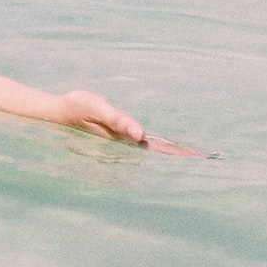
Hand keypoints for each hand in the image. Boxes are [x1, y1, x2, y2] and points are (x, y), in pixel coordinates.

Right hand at [61, 90, 203, 154]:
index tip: (201, 158)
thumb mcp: (96, 108)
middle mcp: (126, 145)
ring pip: (152, 150)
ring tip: (195, 156)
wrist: (57, 113)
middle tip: (208, 159)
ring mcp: (124, 142)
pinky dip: (159, 147)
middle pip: (158, 152)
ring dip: (172, 153)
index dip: (178, 154)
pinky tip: (170, 150)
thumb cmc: (77, 108)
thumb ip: (118, 121)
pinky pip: (143, 143)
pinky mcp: (121, 136)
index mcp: (125, 140)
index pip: (156, 148)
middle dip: (180, 156)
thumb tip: (141, 136)